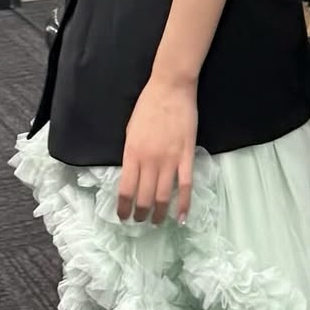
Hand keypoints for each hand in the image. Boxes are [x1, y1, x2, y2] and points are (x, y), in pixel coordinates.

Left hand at [116, 74, 197, 225]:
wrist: (170, 88)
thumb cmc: (147, 106)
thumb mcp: (130, 130)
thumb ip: (131, 154)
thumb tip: (131, 174)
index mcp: (132, 154)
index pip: (125, 190)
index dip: (123, 208)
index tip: (123, 216)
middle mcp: (149, 161)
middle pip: (144, 197)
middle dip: (140, 214)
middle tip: (140, 221)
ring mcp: (169, 160)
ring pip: (163, 196)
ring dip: (159, 214)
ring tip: (157, 221)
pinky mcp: (186, 156)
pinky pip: (185, 186)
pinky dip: (184, 204)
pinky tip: (181, 216)